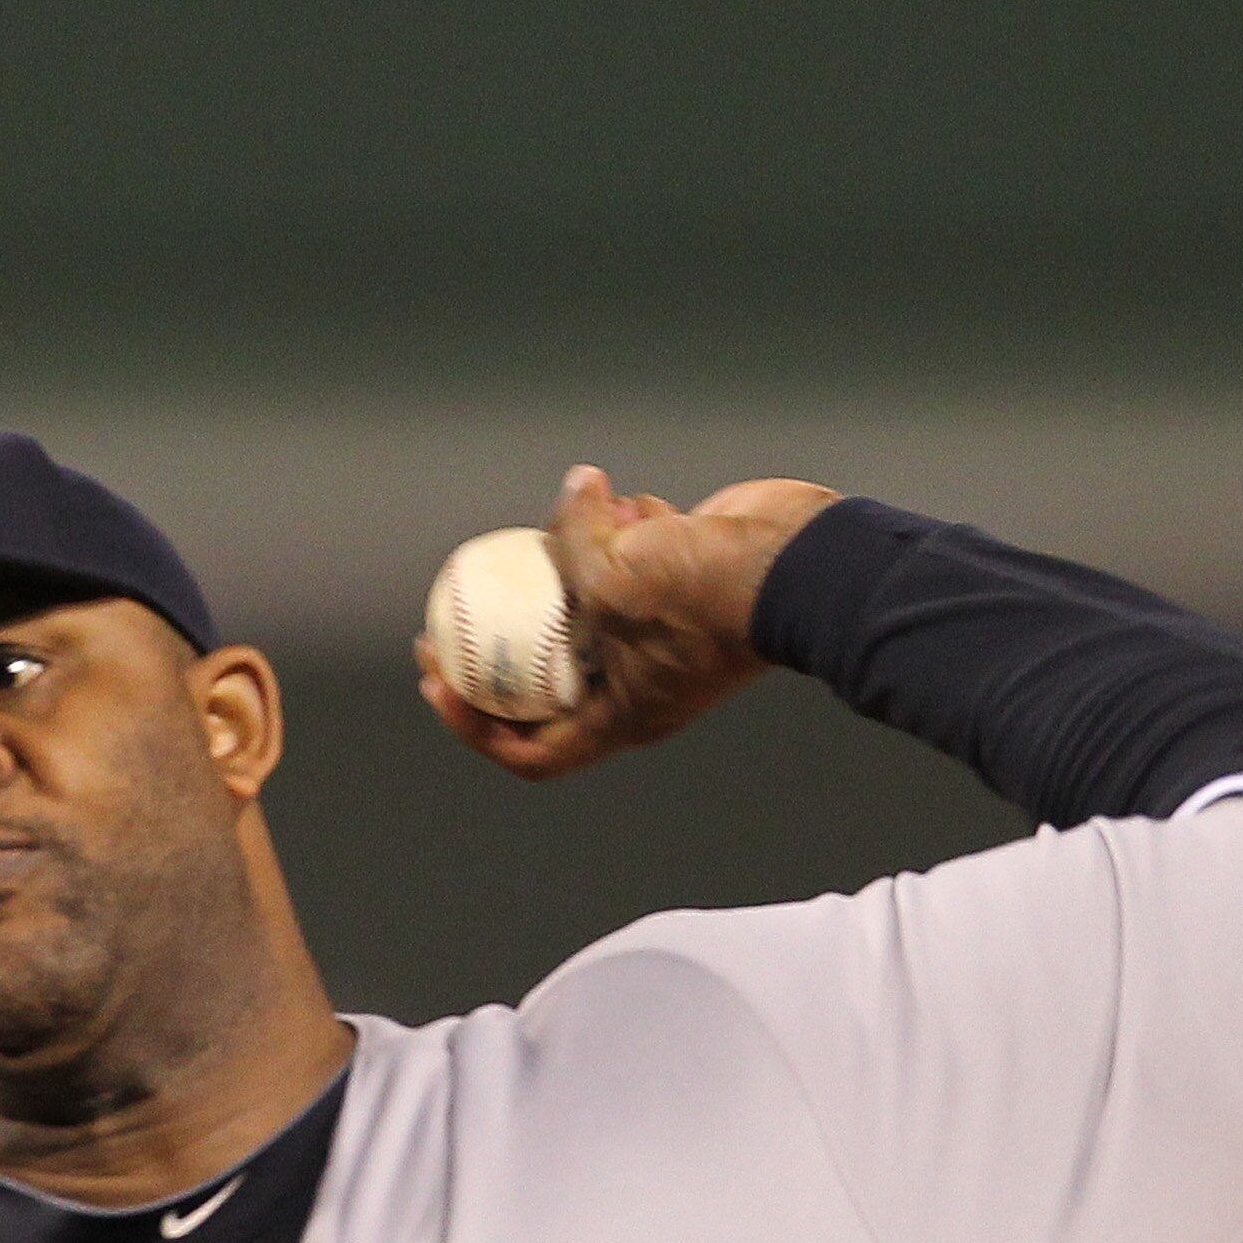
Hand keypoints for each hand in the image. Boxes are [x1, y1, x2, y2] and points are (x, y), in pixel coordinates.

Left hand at [417, 465, 839, 779]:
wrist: (803, 561)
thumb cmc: (709, 592)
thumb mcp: (615, 576)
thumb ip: (573, 543)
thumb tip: (571, 492)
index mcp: (620, 716)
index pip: (532, 750)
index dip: (475, 725)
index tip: (438, 680)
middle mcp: (637, 683)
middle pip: (547, 674)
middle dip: (502, 635)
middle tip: (454, 602)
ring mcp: (660, 633)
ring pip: (588, 602)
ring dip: (572, 557)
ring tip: (580, 518)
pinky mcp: (681, 584)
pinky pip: (632, 557)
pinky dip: (622, 527)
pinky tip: (629, 499)